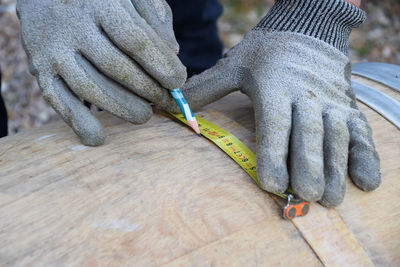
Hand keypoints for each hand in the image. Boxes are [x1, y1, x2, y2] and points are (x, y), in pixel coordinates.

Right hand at [17, 0, 185, 145]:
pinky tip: (99, 137)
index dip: (160, 64)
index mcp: (99, 3)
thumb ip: (154, 19)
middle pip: (115, 66)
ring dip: (120, 108)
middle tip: (165, 101)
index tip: (178, 81)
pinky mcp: (40, 70)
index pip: (134, 39)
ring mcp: (53, 50)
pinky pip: (58, 100)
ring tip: (143, 115)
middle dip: (146, 89)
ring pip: (89, 87)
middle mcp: (72, 25)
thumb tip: (173, 53)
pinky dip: (78, 122)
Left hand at [173, 0, 380, 205]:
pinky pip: (360, 130)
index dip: (274, 153)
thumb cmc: (265, 53)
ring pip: (335, 136)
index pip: (274, 123)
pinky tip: (367, 181)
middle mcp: (306, 94)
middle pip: (308, 133)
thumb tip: (170, 107)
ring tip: (331, 199)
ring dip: (336, 168)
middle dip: (310, 166)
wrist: (306, 29)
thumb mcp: (233, 65)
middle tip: (308, 196)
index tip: (272, 185)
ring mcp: (331, 100)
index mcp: (274, 86)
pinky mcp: (348, 104)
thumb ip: (205, 88)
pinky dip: (366, 155)